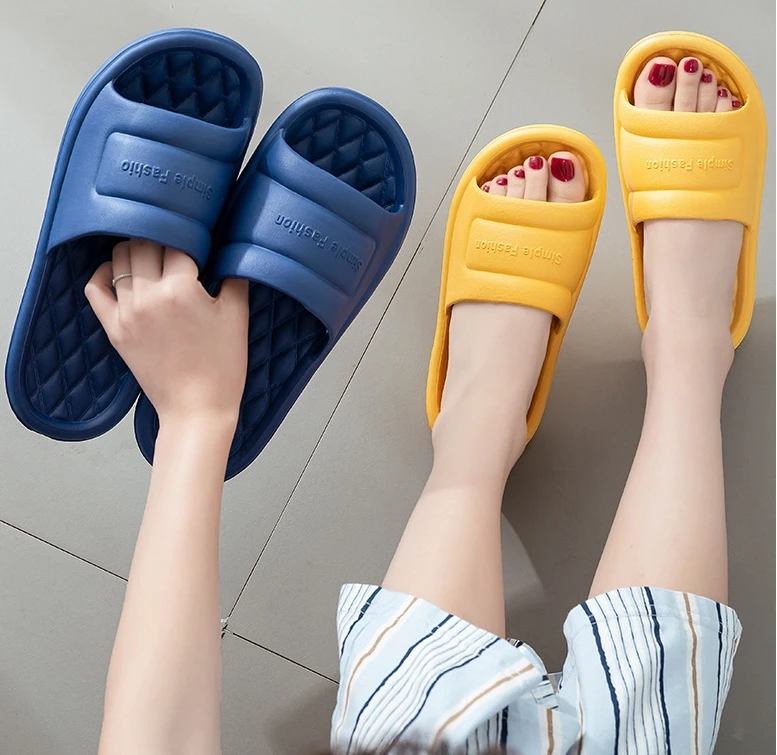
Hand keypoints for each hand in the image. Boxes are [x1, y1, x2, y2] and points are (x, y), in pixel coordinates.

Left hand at [85, 239, 248, 425]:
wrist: (197, 408)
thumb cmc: (221, 367)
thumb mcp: (237, 318)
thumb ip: (235, 279)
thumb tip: (232, 255)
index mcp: (181, 290)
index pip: (179, 243)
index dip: (192, 240)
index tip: (200, 246)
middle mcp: (148, 296)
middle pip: (144, 244)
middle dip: (162, 240)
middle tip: (176, 249)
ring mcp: (127, 313)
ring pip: (119, 260)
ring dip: (136, 250)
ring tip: (152, 256)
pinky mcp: (114, 329)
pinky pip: (95, 289)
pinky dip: (103, 273)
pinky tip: (118, 271)